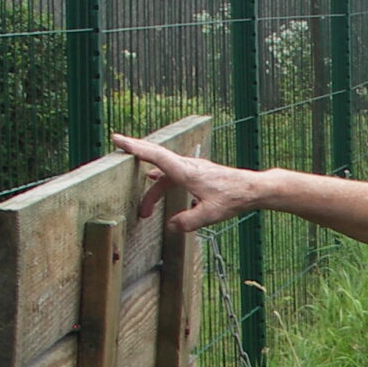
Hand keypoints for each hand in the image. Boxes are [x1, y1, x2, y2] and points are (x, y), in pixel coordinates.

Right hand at [112, 132, 262, 234]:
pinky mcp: (196, 174)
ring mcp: (192, 169)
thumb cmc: (233, 198)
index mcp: (187, 172)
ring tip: (145, 212)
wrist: (251, 188)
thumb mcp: (210, 214)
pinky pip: (172, 175)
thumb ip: (188, 221)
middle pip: (156, 158)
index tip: (118, 140)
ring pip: (164, 174)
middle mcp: (187, 166)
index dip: (135, 148)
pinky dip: (161, 182)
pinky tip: (156, 185)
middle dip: (135, 153)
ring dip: (152, 190)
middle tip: (116, 146)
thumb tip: (171, 226)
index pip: (156, 157)